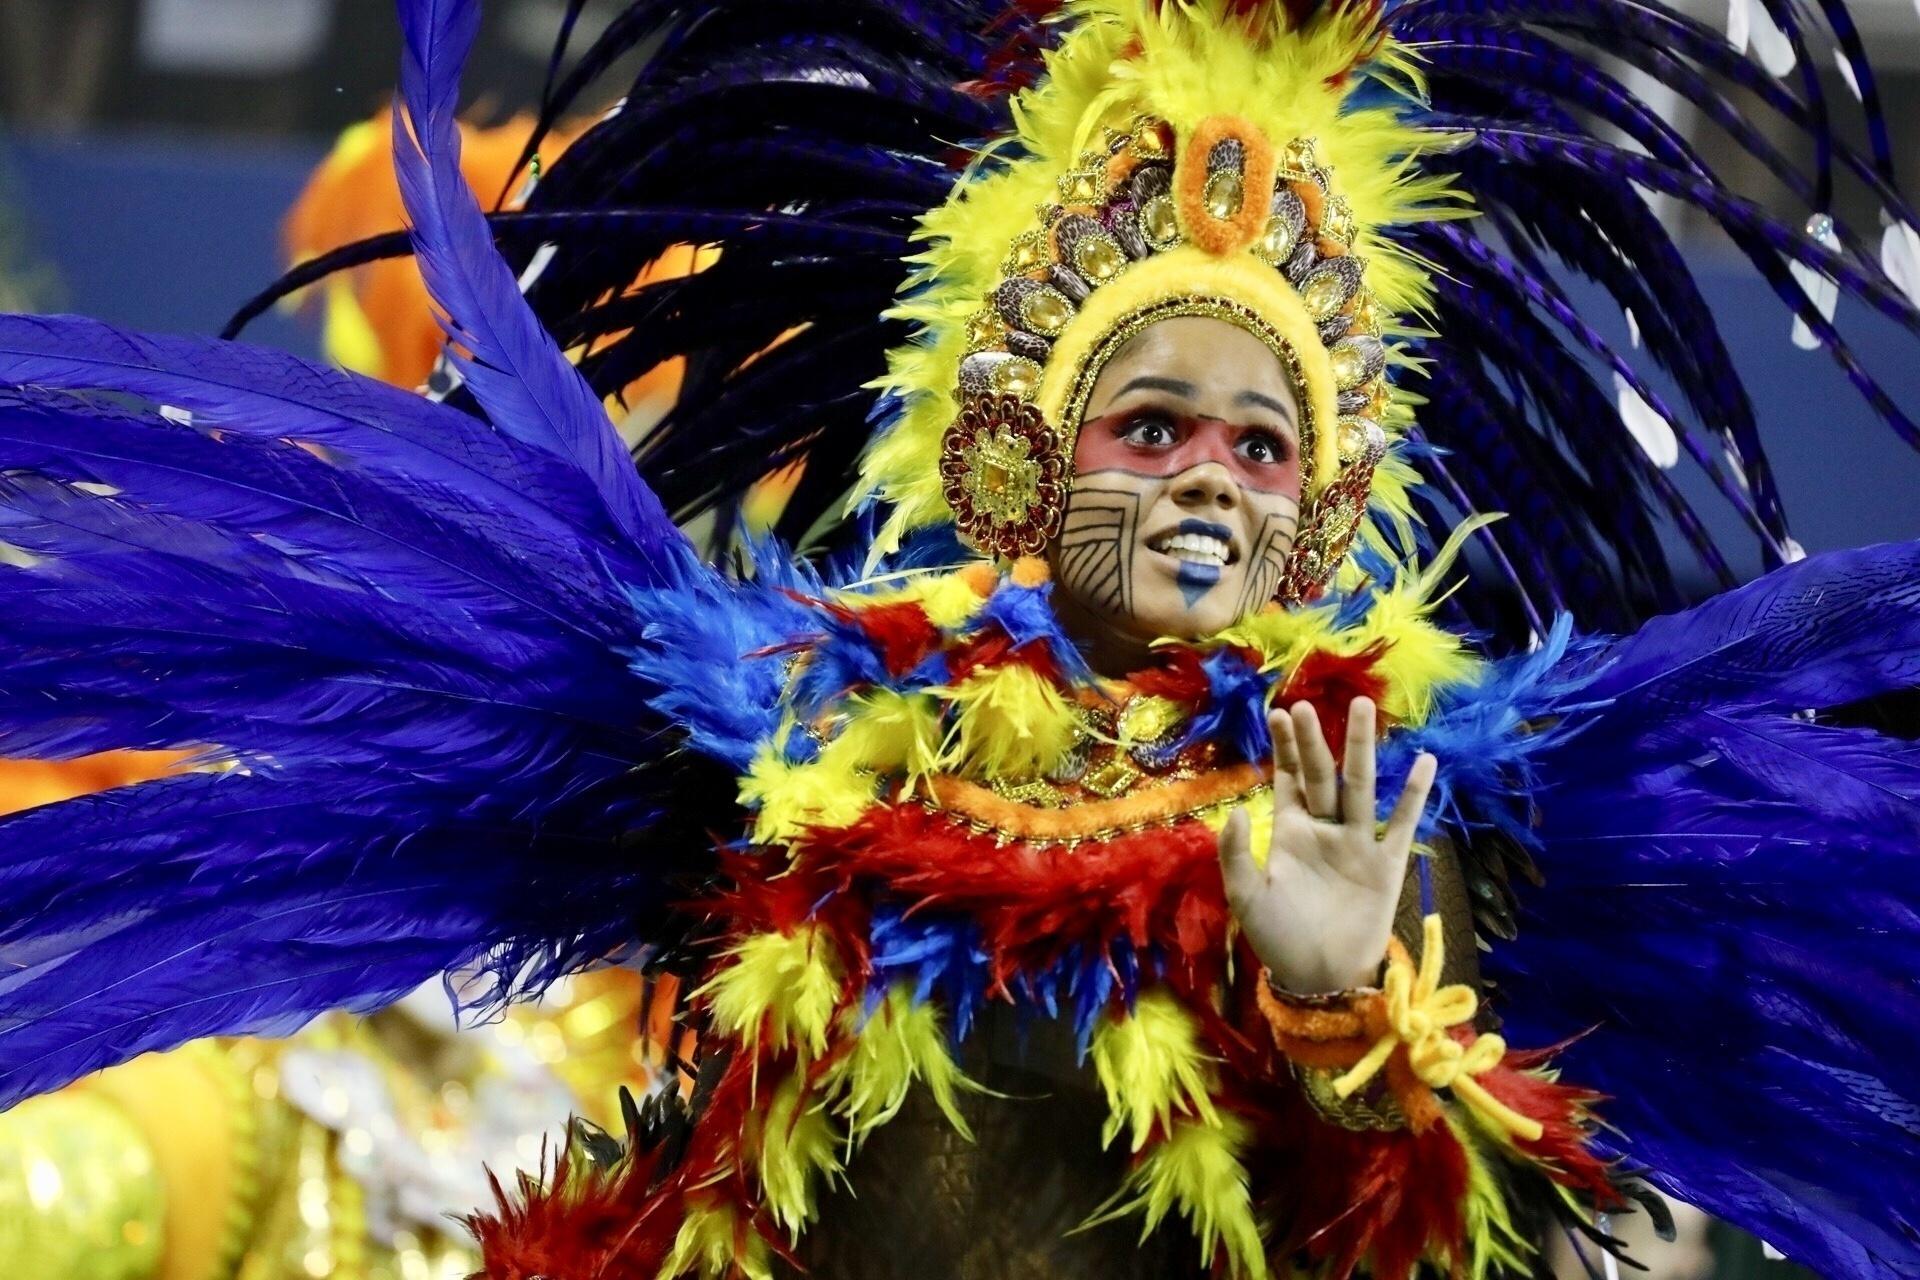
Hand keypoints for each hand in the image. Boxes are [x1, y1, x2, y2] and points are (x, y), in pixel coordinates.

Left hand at [1218, 697, 1436, 994]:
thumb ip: (1237, 854)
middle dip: (1315, 741)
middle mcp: (1325, 829)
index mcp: (1290, 832)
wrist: (1320, 978)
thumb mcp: (1246, 897)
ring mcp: (1357, 844)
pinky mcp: (1386, 865)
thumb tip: (1235, 809)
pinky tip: (1425, 762)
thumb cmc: (1278, 938)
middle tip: (1308, 704)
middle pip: (1321, 774)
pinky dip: (1413, 794)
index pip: (1288, 779)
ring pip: (1360, 786)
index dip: (1285, 748)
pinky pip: (1402, 824)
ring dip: (1361, 749)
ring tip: (1363, 708)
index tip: (1280, 712)